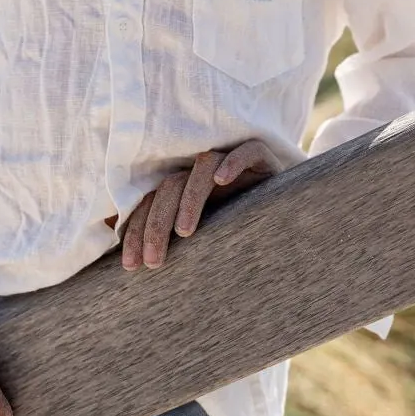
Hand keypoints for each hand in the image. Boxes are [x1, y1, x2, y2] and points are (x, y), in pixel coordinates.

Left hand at [121, 139, 283, 270]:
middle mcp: (204, 172)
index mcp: (186, 188)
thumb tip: (124, 250)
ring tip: (184, 232)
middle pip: (171, 186)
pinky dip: (232, 162)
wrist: (290, 218)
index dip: (138, 230)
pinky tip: (222, 181)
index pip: (153, 200)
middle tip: (153, 261)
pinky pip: (246, 150)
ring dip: (190, 198)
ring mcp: (232, 162)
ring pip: (202, 167)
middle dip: (156, 223)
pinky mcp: (263, 156)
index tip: (131, 265)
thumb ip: (171, 244)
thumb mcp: (204, 242)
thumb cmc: (241, 232)